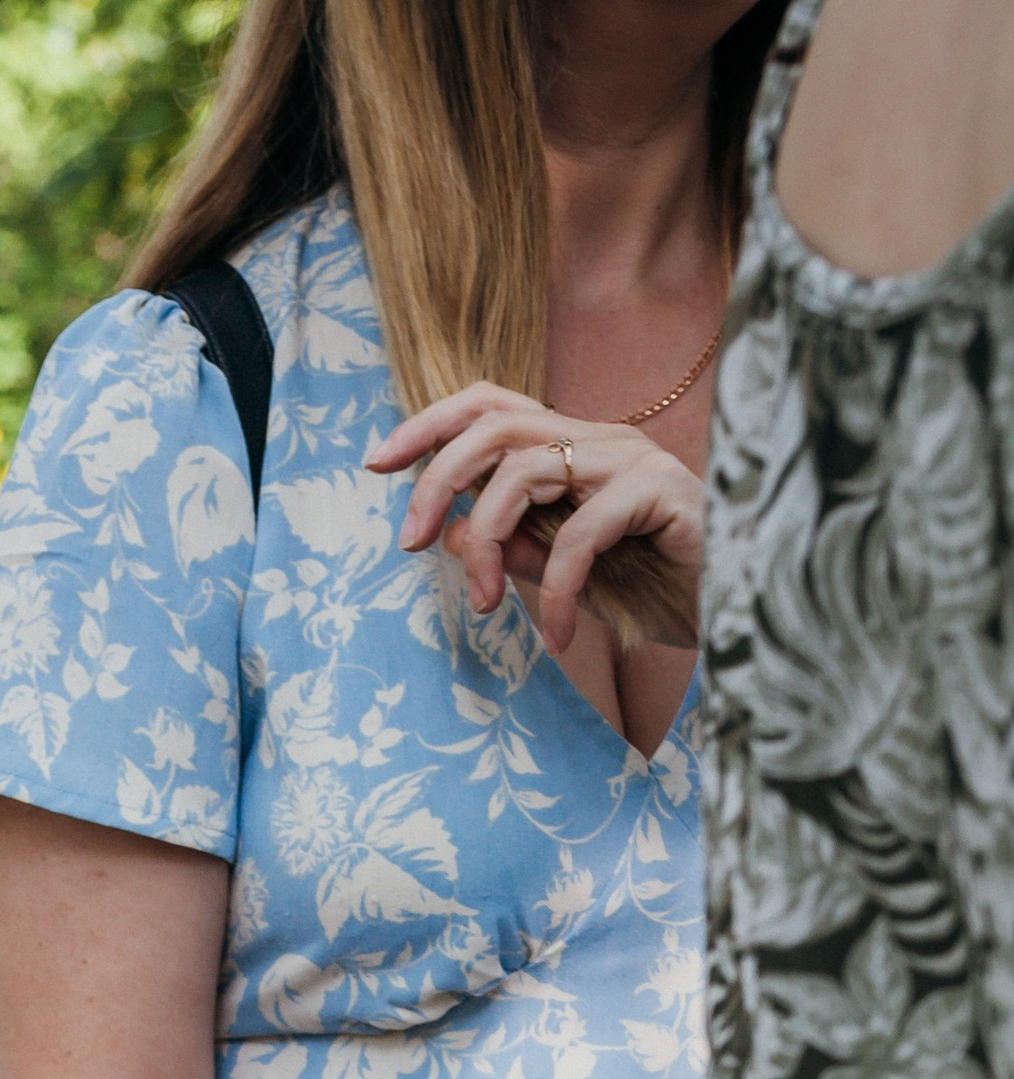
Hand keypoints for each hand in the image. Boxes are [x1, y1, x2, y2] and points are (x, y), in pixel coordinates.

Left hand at [368, 386, 703, 651]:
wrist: (737, 611)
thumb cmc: (651, 593)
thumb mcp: (563, 577)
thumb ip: (514, 549)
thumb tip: (449, 535)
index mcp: (574, 447)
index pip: (491, 407)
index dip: (429, 425)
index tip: (375, 463)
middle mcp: (600, 440)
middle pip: (496, 426)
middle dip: (437, 481)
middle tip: (406, 543)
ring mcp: (633, 460)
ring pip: (527, 471)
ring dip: (485, 542)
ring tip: (481, 608)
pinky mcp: (662, 495)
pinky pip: (582, 535)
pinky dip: (553, 591)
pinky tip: (550, 638)